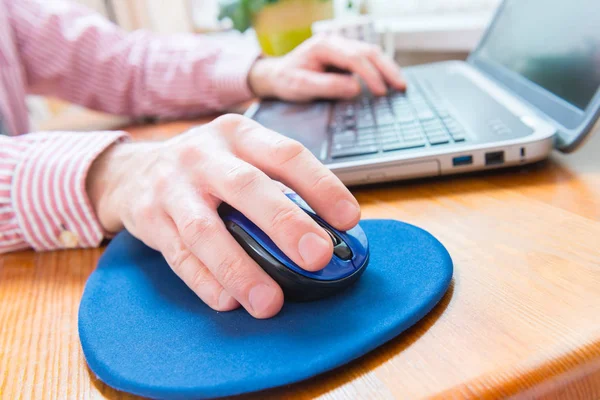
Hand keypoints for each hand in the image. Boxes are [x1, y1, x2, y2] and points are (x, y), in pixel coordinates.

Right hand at [87, 114, 360, 318]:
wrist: (133, 170)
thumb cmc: (205, 167)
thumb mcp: (240, 157)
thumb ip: (276, 186)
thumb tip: (326, 232)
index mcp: (238, 135)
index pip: (286, 155)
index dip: (321, 186)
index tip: (349, 218)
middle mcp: (203, 155)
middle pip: (247, 187)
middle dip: (285, 224)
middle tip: (317, 258)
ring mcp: (172, 186)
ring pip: (205, 230)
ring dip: (240, 269)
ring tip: (270, 302)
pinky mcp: (148, 218)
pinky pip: (178, 256)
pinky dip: (205, 281)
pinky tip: (228, 301)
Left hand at [248, 35, 405, 101]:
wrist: (276, 76)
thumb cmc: (286, 81)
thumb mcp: (301, 86)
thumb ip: (327, 86)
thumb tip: (355, 88)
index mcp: (324, 46)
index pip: (355, 58)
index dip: (370, 75)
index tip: (380, 92)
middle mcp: (335, 42)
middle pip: (368, 51)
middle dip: (387, 69)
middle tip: (401, 86)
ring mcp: (341, 48)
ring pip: (371, 54)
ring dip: (387, 68)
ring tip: (400, 85)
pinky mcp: (344, 57)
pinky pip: (366, 60)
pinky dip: (380, 70)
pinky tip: (389, 80)